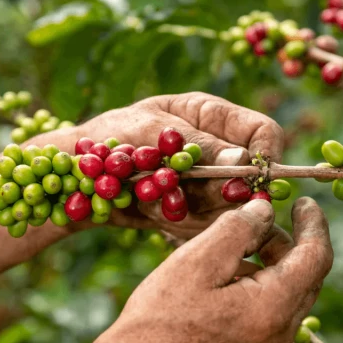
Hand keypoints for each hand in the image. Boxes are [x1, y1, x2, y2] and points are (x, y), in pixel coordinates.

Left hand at [75, 92, 284, 237]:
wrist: (77, 177)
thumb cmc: (110, 138)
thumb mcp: (149, 130)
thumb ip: (197, 145)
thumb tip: (243, 160)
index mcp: (213, 116)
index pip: (263, 132)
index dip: (265, 155)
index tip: (252, 180)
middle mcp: (218, 151)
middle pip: (252, 177)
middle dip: (225, 192)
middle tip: (188, 196)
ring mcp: (208, 184)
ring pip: (231, 207)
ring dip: (195, 209)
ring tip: (152, 196)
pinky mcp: (195, 212)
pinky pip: (207, 227)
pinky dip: (180, 224)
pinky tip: (150, 210)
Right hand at [105, 197, 332, 342]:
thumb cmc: (160, 320)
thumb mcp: (198, 260)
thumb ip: (239, 228)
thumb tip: (265, 211)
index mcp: (275, 308)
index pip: (316, 257)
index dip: (314, 224)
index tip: (302, 201)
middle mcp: (280, 337)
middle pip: (304, 278)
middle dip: (286, 244)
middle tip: (255, 221)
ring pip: (285, 299)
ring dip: (269, 268)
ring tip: (228, 251)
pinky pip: (268, 319)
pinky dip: (257, 291)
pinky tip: (220, 284)